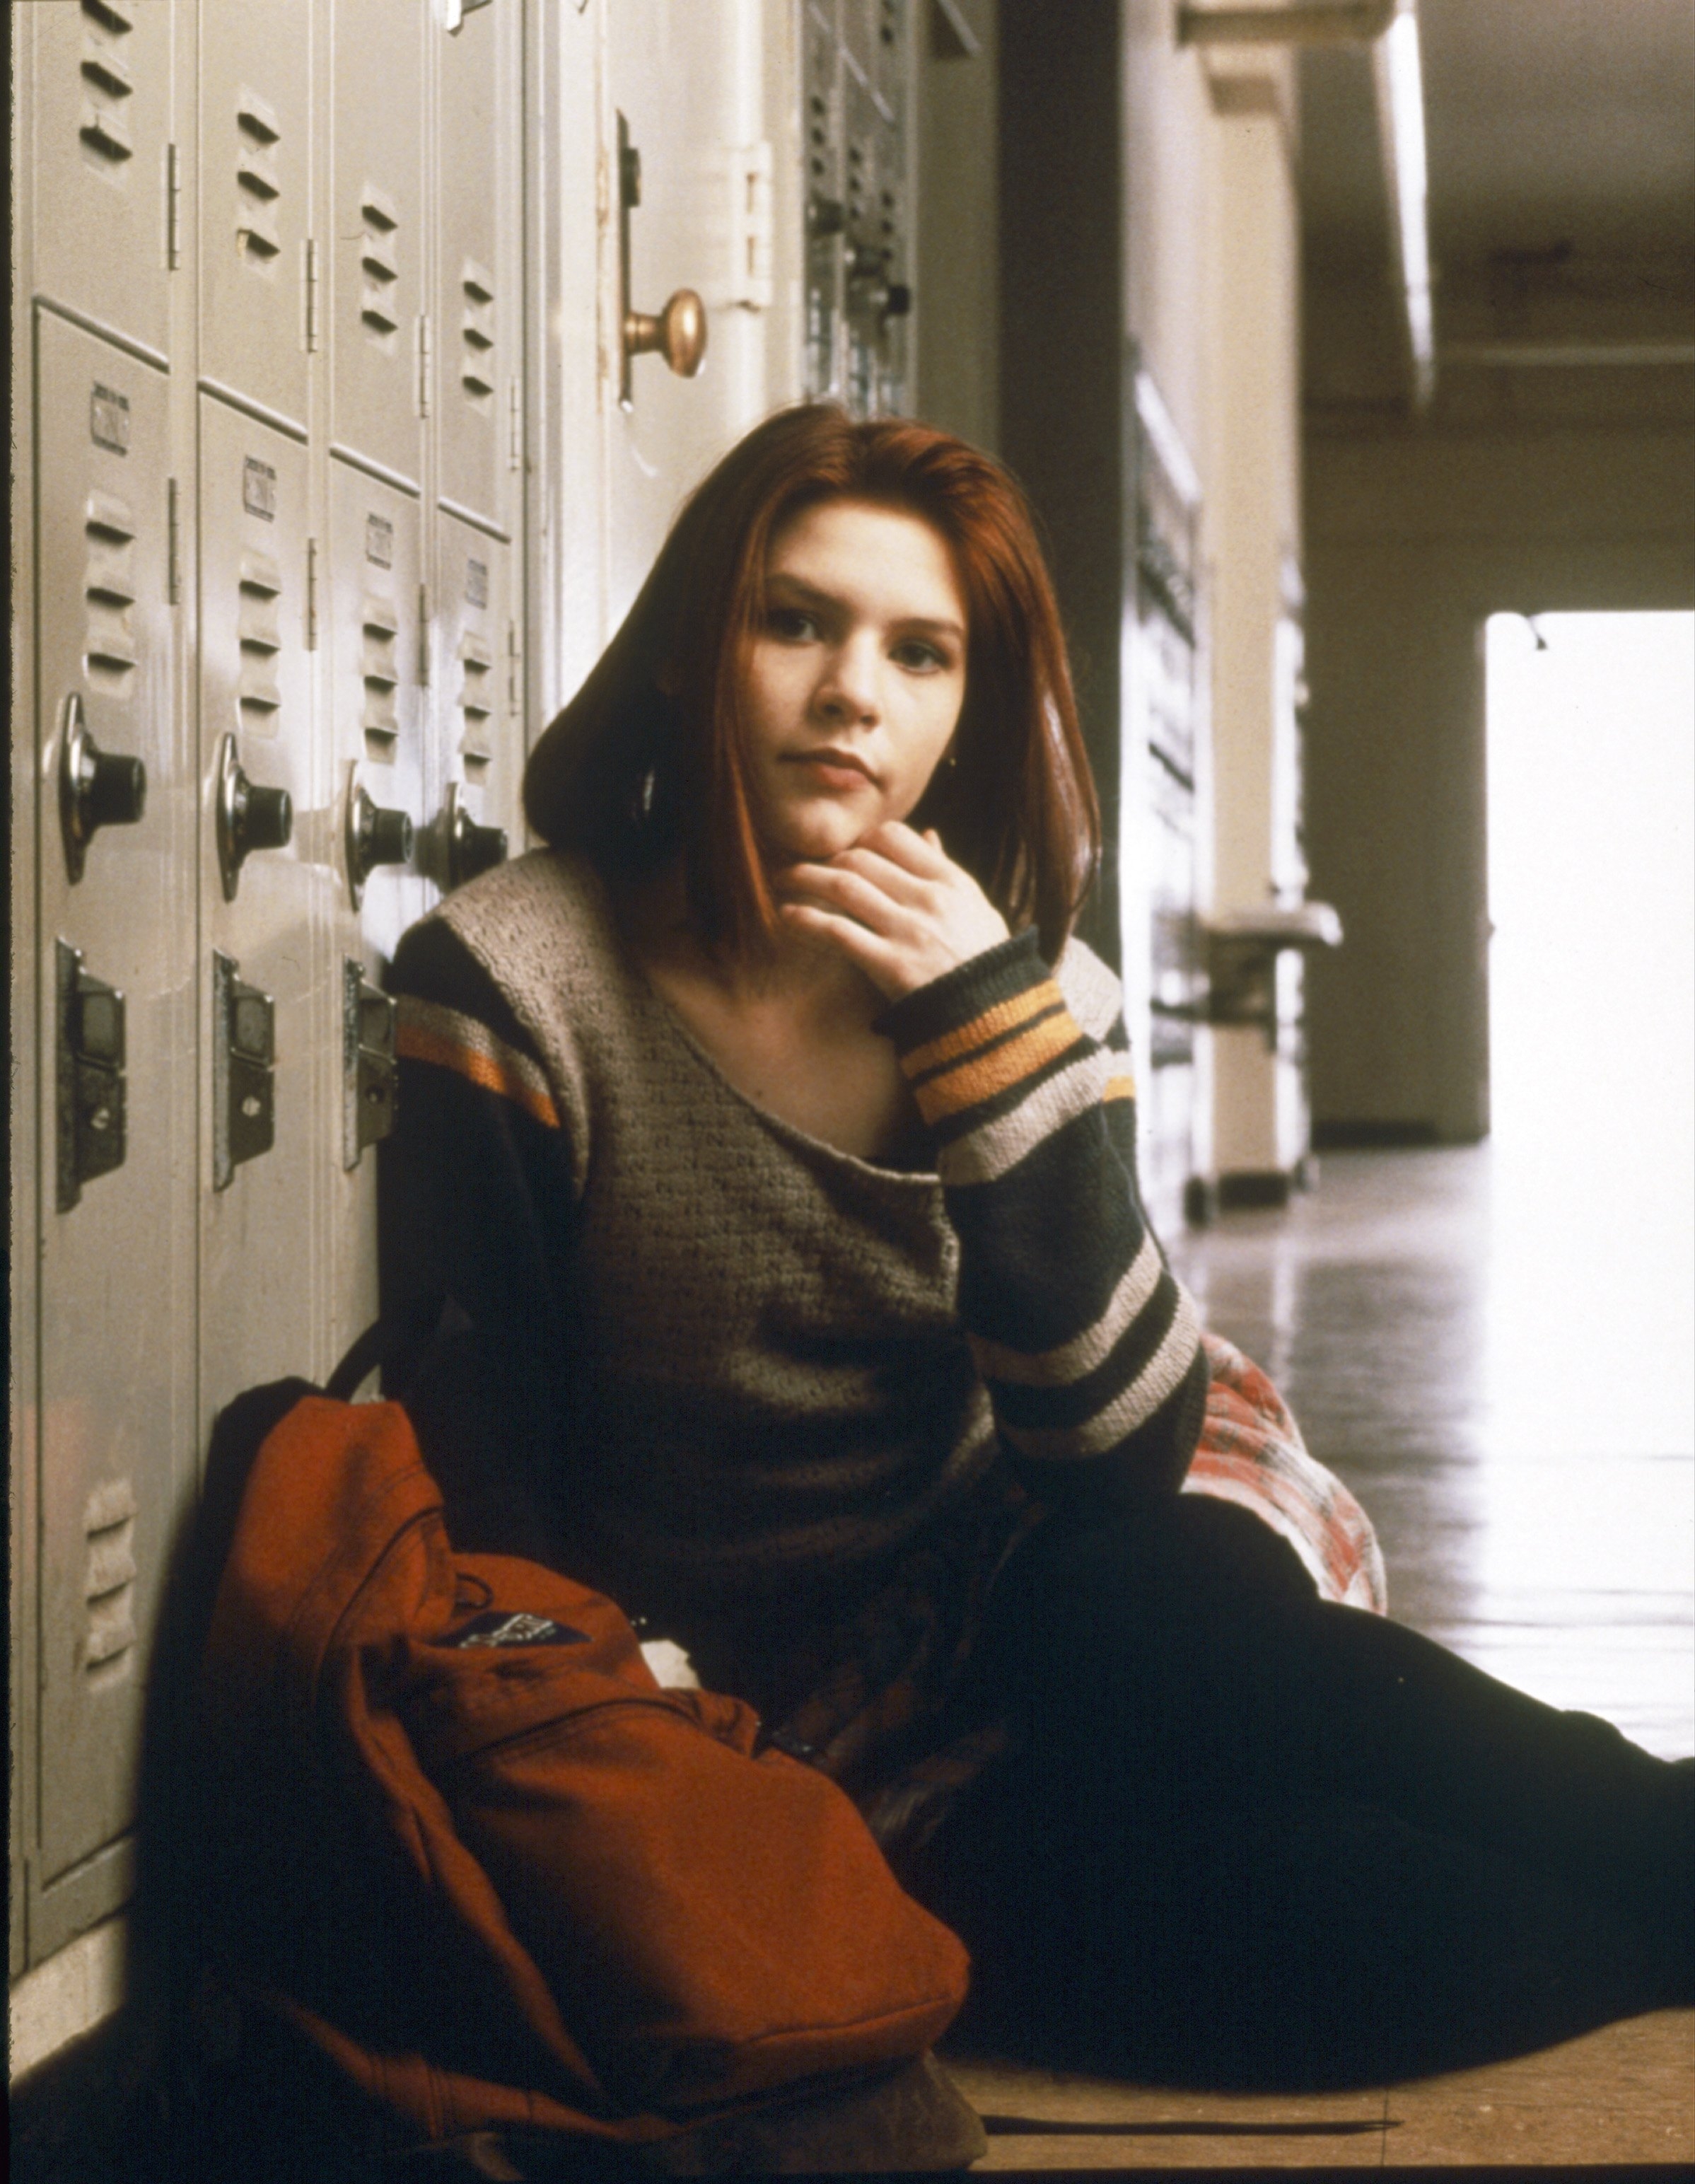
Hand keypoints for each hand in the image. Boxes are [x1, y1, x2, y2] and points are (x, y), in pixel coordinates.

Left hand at [776, 821, 1010, 1000]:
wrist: (994, 1020)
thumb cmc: (985, 965)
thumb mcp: (978, 910)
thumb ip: (949, 872)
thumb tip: (929, 835)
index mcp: (951, 882)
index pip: (894, 837)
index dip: (862, 840)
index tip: (846, 853)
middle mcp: (928, 899)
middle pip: (861, 858)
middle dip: (825, 859)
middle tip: (804, 871)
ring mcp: (908, 931)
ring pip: (843, 887)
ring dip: (804, 879)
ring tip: (782, 882)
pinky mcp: (889, 965)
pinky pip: (837, 932)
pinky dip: (806, 920)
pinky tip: (788, 917)